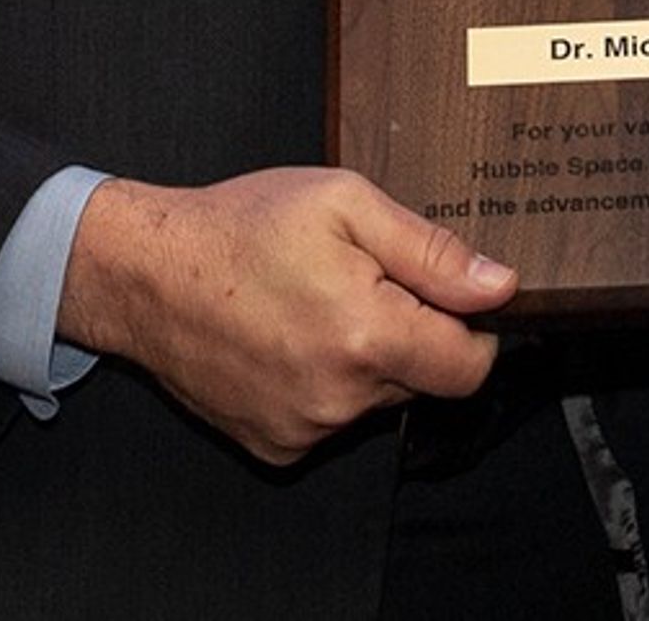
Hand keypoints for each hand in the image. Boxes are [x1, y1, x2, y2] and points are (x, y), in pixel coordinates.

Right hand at [57, 169, 513, 462]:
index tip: (448, 299)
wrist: (147, 273)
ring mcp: (304, 428)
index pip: (470, 367)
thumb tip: (501, 286)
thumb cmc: (242, 227)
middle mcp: (340, 398)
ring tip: (315, 305)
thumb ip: (431, 251)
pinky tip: (289, 340)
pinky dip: (325, 384)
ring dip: (366, 360)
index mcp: (367, 336)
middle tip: (360, 282)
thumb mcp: (346, 204)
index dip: (473, 329)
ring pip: (376, 400)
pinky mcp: (275, 444)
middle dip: (409, 335)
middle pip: (422, 380)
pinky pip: (331, 418)